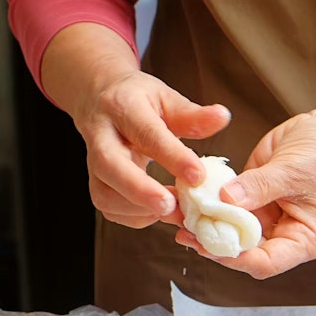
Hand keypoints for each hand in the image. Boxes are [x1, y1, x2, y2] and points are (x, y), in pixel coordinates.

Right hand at [75, 70, 231, 228]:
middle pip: (110, 165)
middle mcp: (101, 136)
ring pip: (105, 194)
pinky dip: (136, 217)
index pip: (146, 133)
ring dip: (140, 209)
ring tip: (174, 211)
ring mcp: (92, 164)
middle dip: (140, 189)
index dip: (172, 156)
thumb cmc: (138, 101)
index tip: (197, 176)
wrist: (98, 101)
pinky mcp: (95, 184)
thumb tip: (223, 118)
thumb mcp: (166, 98)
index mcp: (123, 108)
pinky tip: (159, 213)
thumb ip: (193, 115)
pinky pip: (110, 209)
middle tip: (171, 206)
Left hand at [175, 109, 315, 277]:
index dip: (236, 258)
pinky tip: (188, 198)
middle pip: (243, 252)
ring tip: (178, 216)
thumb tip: (225, 200)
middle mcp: (283, 234)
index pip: (265, 262)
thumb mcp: (293, 171)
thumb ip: (258, 187)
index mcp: (303, 240)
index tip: (210, 244)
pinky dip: (209, 204)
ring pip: (230, 231)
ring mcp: (266, 217)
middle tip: (185, 232)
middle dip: (213, 244)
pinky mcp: (253, 197)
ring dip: (205, 224)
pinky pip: (227, 206)